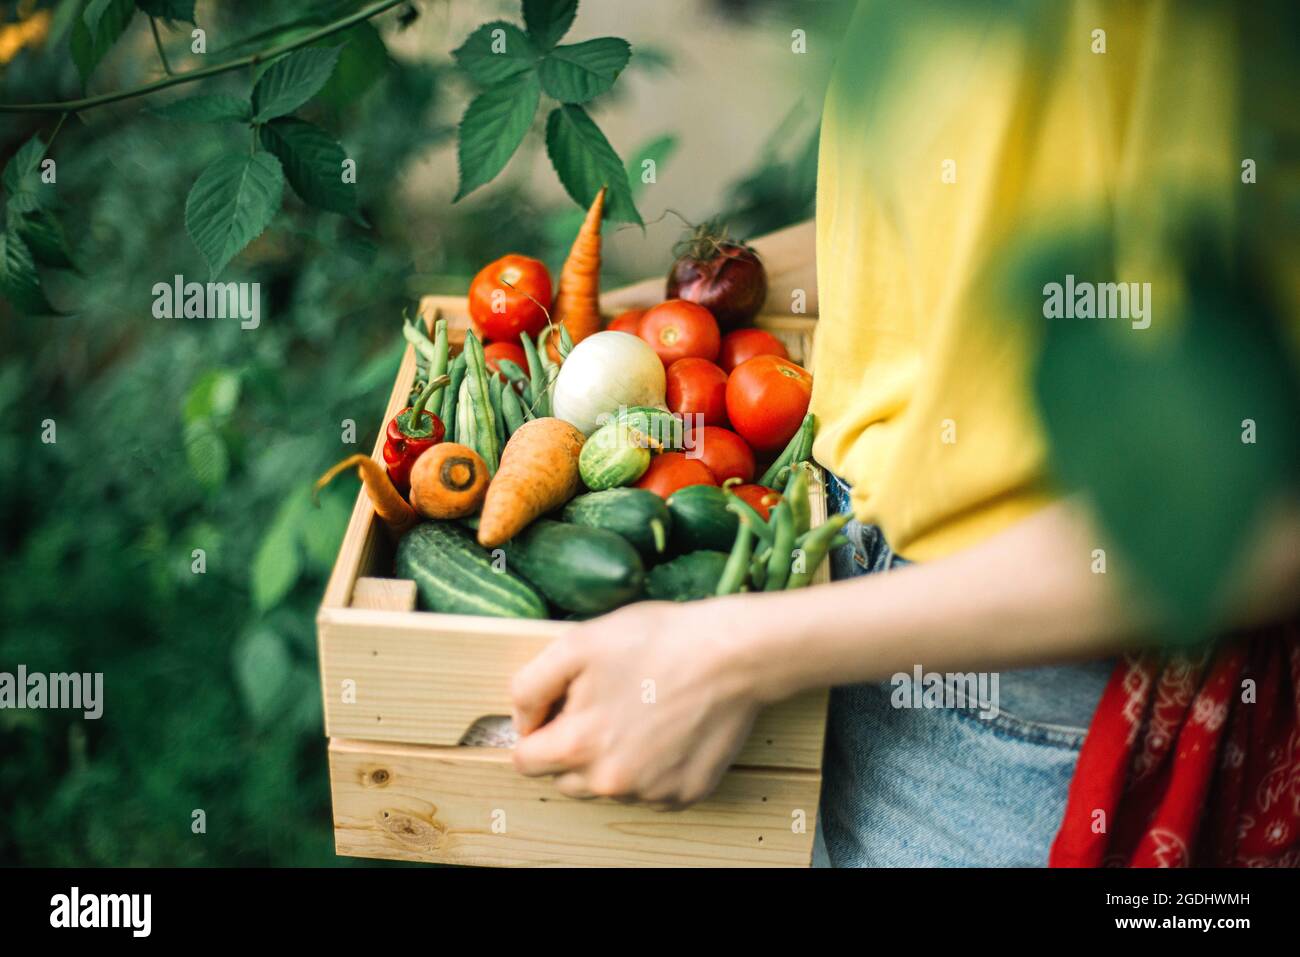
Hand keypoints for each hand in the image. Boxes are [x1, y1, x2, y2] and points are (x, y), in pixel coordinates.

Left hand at [510, 599, 760, 806]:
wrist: (732, 653)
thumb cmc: (657, 641)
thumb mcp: (576, 643)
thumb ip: (530, 687)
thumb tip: (522, 723)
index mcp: (578, 747)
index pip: (525, 762)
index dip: (537, 730)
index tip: (562, 707)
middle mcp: (612, 783)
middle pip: (566, 780)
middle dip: (574, 748)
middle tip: (605, 705)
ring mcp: (652, 794)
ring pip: (609, 787)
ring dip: (614, 759)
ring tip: (641, 712)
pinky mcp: (685, 794)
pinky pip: (651, 790)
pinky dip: (653, 767)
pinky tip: (668, 729)